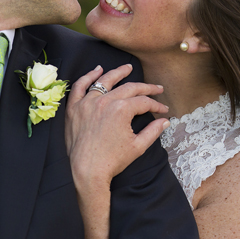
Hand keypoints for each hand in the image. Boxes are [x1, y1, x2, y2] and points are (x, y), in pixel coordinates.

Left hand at [65, 64, 169, 238]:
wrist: (87, 171)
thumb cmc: (113, 161)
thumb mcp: (138, 146)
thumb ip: (153, 131)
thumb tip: (165, 121)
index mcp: (122, 110)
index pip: (143, 102)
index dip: (156, 105)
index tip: (163, 110)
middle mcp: (105, 101)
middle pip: (129, 88)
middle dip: (146, 88)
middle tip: (156, 88)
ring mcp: (88, 103)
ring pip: (105, 81)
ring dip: (118, 73)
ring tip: (128, 67)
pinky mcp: (74, 108)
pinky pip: (80, 87)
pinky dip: (88, 76)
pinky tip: (97, 70)